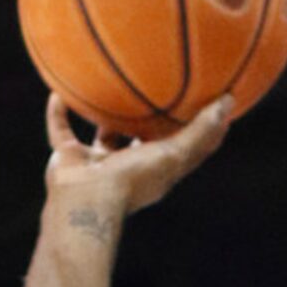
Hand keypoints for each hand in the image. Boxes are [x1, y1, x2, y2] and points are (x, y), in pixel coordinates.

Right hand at [43, 93, 232, 223]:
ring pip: (102, 135)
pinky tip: (58, 91)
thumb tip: (229, 102)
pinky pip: (60, 130)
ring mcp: (95, 164)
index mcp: (154, 169)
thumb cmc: (132, 181)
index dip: (194, 129)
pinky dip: (57, 113)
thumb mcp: (174, 154)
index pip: (179, 148)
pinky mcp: (67, 159)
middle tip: (158, 87)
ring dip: (103, 115)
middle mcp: (125, 167)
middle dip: (149, 120)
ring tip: (108, 85)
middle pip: (141, 140)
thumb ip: (201, 131)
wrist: (86, 202)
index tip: (206, 103)